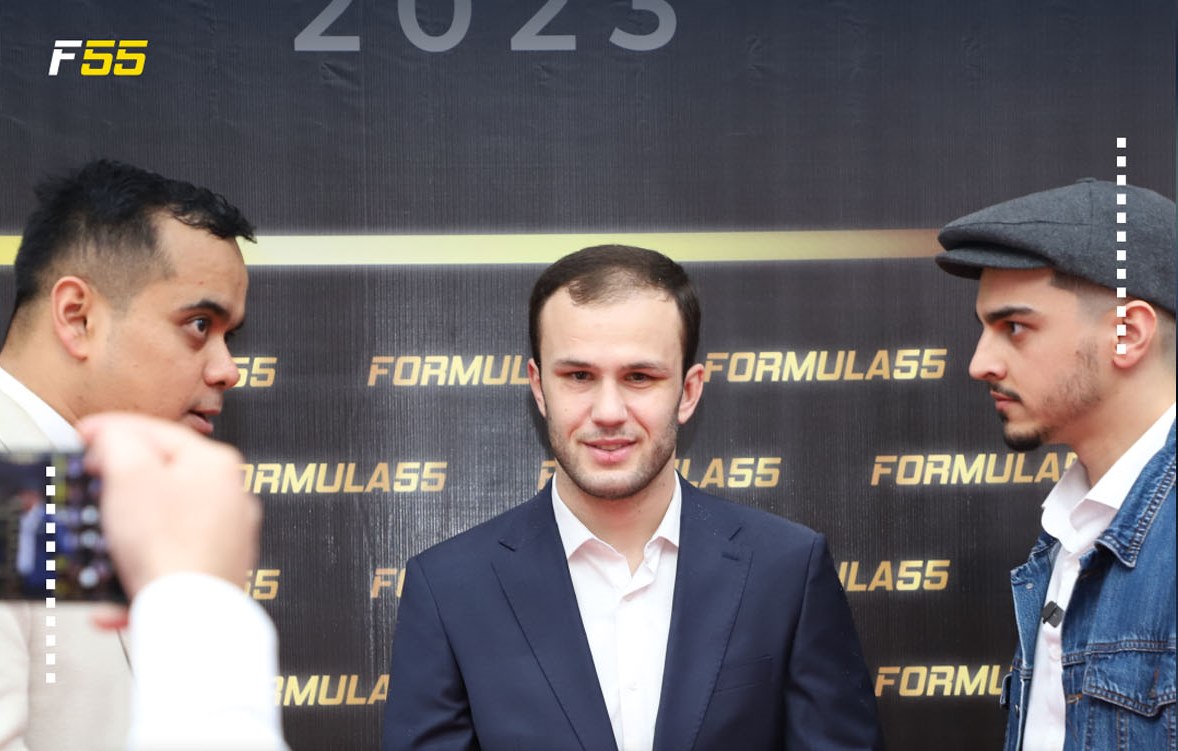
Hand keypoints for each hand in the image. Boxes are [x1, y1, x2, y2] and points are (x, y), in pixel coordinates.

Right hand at [77, 413, 259, 600]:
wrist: (190, 614)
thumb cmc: (169, 547)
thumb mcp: (129, 474)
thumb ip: (118, 442)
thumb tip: (114, 435)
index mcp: (216, 463)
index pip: (156, 431)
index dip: (112, 432)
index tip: (86, 439)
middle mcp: (232, 494)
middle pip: (164, 475)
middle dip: (123, 483)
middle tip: (95, 487)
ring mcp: (230, 533)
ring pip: (168, 518)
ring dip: (131, 527)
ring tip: (108, 537)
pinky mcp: (220, 566)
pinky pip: (174, 554)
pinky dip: (146, 562)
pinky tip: (122, 580)